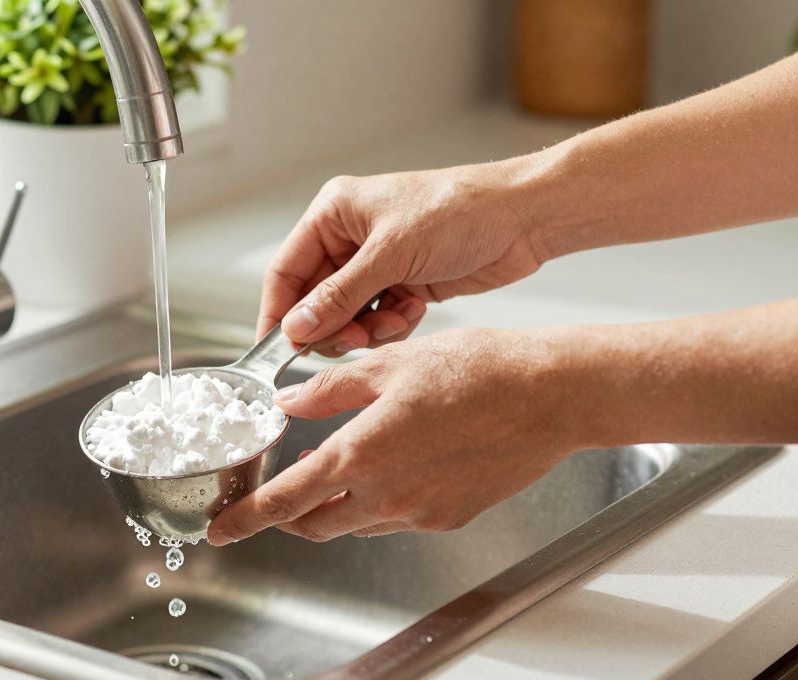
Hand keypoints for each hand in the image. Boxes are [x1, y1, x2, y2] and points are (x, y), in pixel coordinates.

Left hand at [207, 327, 582, 544]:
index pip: (285, 500)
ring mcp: (420, 513)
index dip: (246, 518)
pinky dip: (380, 501)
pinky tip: (394, 465)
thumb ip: (330, 389)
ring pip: (356, 522)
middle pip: (315, 524)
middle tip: (276, 499)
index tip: (222, 529)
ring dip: (336, 505)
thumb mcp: (389, 365)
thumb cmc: (479, 371)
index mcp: (361, 455)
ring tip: (341, 465)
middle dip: (288, 517)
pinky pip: (397, 518)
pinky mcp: (449, 517)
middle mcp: (387, 495)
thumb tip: (291, 403)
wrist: (550, 397)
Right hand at [261, 162, 552, 354]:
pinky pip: (378, 321)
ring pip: (346, 317)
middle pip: (315, 300)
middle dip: (333, 326)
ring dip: (366, 329)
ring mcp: (377, 263)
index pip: (287, 271)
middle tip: (352, 340)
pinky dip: (392, 326)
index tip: (275, 351)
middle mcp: (350, 238)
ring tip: (393, 320)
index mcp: (334, 214)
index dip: (278, 313)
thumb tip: (297, 326)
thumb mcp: (391, 254)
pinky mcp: (403, 284)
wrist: (523, 219)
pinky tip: (415, 311)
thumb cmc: (460, 211)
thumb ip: (339, 295)